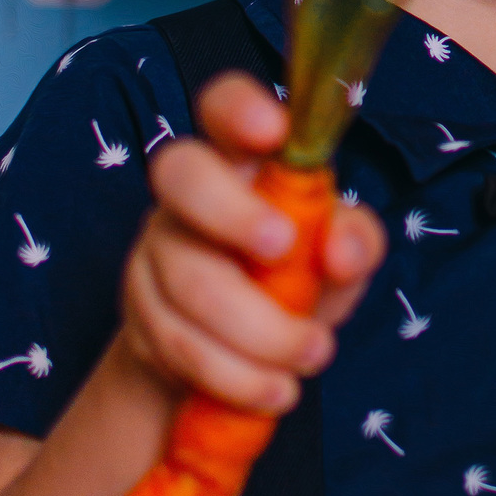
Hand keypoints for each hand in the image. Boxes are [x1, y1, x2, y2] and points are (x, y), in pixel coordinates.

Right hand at [121, 72, 384, 414]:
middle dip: (232, 213)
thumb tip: (340, 250)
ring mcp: (156, 252)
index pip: (222, 106)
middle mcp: (188, 195)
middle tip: (283, 250)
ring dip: (260, 331)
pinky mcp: (140, 315)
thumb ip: (355, 241)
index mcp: (241, 161)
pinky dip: (237, 376)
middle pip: (180, 174)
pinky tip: (276, 389)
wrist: (229, 359)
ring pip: (189, 280)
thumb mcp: (338, 259)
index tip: (273, 132)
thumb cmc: (294, 279)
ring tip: (312, 356)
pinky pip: (179, 344)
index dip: (240, 108)